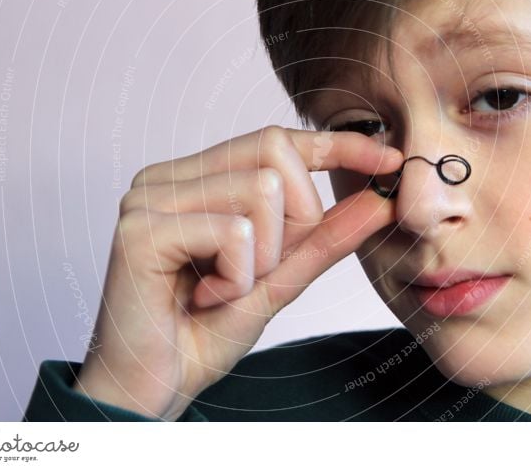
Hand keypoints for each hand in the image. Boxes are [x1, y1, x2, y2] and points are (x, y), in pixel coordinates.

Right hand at [73, 126, 402, 419]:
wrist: (150, 391)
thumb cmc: (201, 334)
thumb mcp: (278, 280)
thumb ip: (323, 238)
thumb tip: (378, 200)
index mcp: (194, 180)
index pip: (276, 139)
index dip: (336, 145)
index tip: (389, 158)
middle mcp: (167, 177)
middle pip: (274, 153)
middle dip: (295, 218)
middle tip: (259, 271)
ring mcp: (149, 198)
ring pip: (261, 188)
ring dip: (264, 257)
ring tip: (224, 289)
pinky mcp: (141, 228)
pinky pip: (235, 231)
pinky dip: (238, 277)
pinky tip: (204, 299)